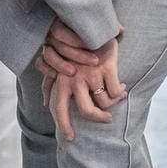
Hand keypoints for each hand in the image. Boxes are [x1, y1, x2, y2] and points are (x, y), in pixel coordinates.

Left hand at [35, 20, 126, 140]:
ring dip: (113, 102)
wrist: (89, 30)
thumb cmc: (73, 51)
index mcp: (61, 81)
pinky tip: (121, 86)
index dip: (64, 126)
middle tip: (107, 118)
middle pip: (87, 111)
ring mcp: (90, 73)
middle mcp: (74, 79)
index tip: (71, 138)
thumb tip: (44, 103)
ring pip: (105, 102)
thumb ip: (50, 84)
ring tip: (115, 96)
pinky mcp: (106, 67)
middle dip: (99, 118)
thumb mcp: (58, 66)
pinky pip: (116, 92)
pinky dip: (120, 92)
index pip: (59, 109)